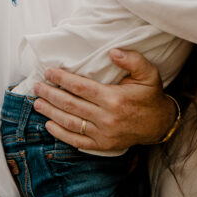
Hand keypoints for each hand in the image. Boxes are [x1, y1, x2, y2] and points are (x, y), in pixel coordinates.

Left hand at [32, 49, 176, 150]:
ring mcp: (103, 133)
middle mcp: (107, 117)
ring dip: (50, 113)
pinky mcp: (103, 145)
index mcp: (115, 98)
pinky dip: (61, 134)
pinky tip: (49, 125)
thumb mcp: (149, 73)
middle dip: (50, 94)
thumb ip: (133, 60)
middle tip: (37, 86)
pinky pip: (77, 140)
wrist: (160, 124)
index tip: (49, 72)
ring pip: (70, 122)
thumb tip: (113, 52)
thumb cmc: (151, 96)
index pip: (81, 87)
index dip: (62, 79)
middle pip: (71, 104)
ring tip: (37, 103)